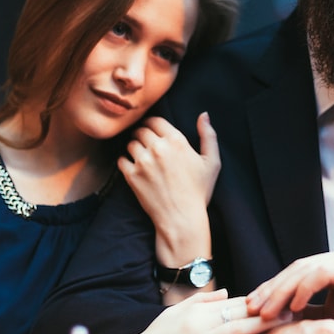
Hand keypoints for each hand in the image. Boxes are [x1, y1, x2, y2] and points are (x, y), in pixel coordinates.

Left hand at [118, 114, 218, 266]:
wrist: (182, 219)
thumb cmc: (199, 191)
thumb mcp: (212, 162)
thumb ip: (208, 135)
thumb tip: (204, 115)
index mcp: (176, 140)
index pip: (155, 120)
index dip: (153, 124)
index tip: (152, 131)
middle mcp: (158, 147)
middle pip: (141, 130)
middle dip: (143, 134)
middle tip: (145, 144)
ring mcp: (143, 162)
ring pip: (130, 143)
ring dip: (134, 147)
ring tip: (141, 157)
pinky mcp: (131, 176)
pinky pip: (121, 160)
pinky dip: (125, 162)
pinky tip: (134, 168)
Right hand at [128, 290, 282, 333]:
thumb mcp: (173, 313)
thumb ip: (200, 302)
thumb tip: (225, 293)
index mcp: (194, 311)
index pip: (232, 302)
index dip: (256, 300)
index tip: (277, 298)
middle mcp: (199, 325)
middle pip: (239, 313)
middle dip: (266, 309)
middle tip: (290, 307)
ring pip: (236, 331)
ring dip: (261, 325)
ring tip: (283, 320)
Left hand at [246, 246, 333, 333]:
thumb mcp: (330, 322)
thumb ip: (306, 311)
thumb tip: (268, 313)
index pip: (298, 270)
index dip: (273, 287)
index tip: (251, 308)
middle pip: (299, 267)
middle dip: (272, 288)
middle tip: (250, 309)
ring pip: (307, 268)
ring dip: (282, 290)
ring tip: (265, 312)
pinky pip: (324, 273)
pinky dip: (303, 289)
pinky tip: (291, 309)